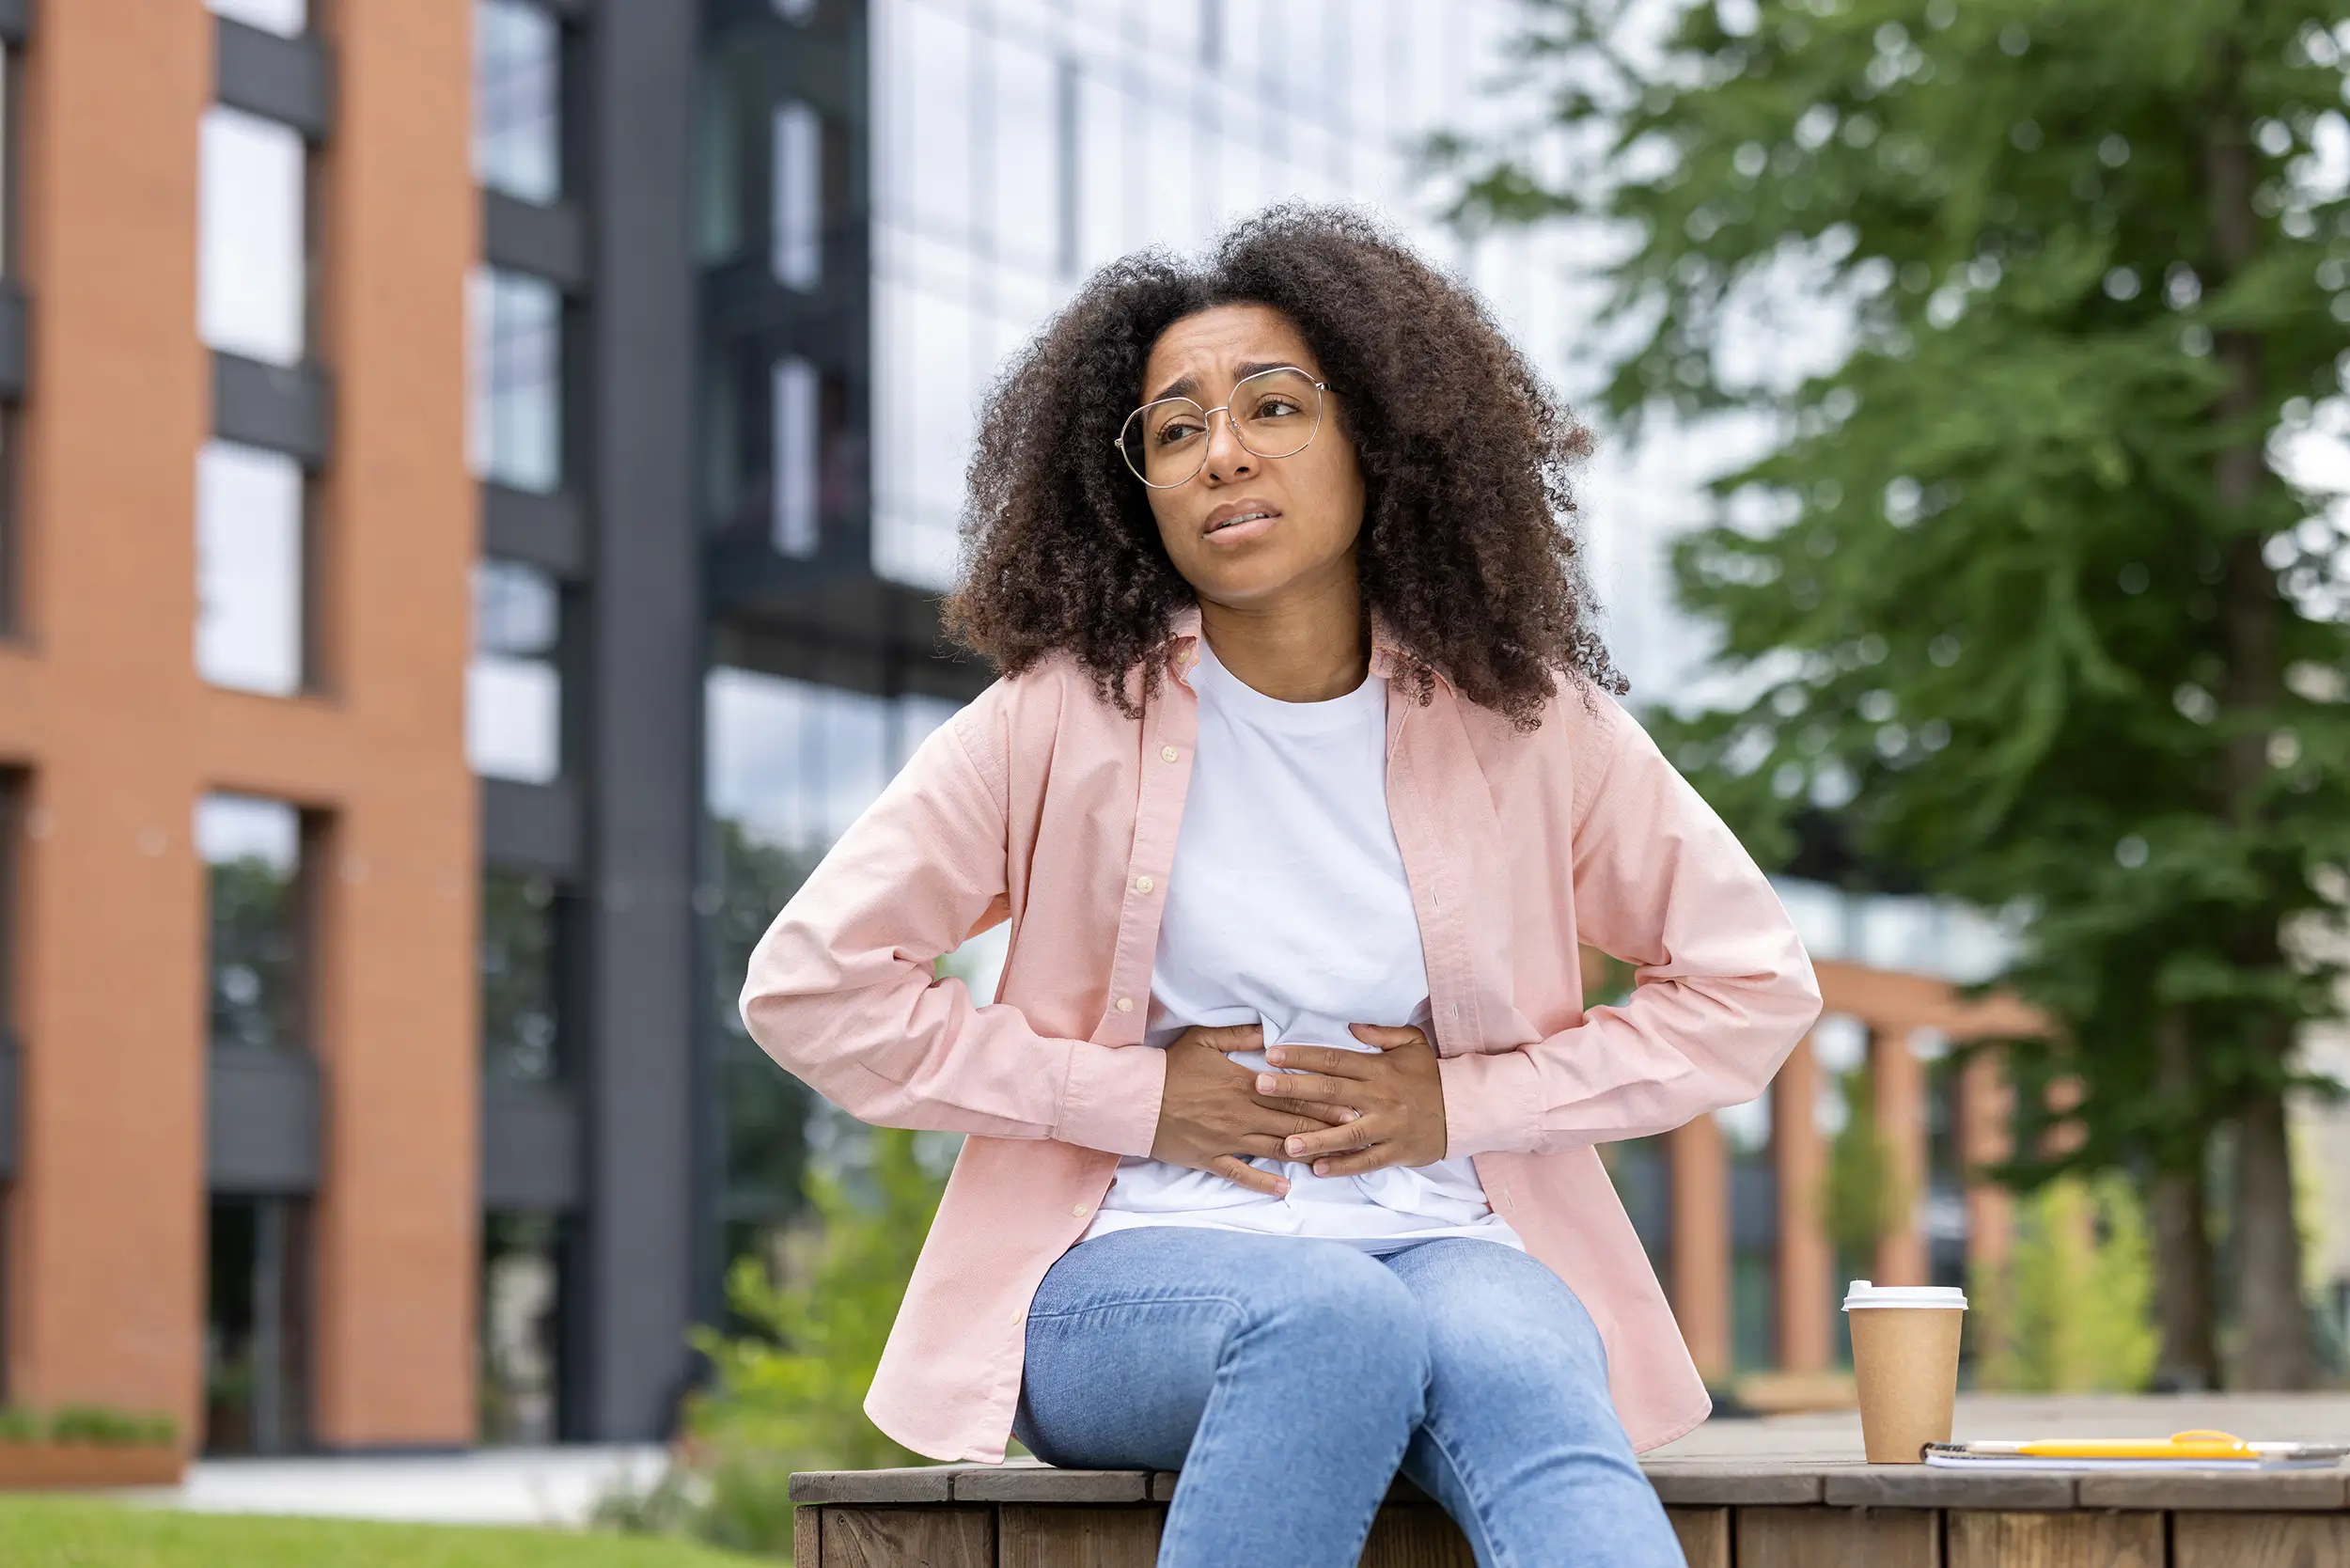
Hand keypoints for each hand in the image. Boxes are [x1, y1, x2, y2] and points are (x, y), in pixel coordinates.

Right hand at [1150, 1024, 1361, 1196]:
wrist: (1133, 1100)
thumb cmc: (1169, 1067)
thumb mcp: (1203, 1040)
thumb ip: (1240, 1035)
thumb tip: (1271, 1032)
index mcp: (1242, 1084)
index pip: (1291, 1093)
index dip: (1323, 1100)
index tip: (1350, 1106)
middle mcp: (1240, 1114)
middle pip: (1290, 1122)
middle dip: (1325, 1127)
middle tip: (1354, 1132)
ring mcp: (1226, 1140)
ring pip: (1273, 1148)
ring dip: (1303, 1153)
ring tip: (1330, 1159)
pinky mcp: (1210, 1159)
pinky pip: (1241, 1174)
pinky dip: (1263, 1182)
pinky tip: (1284, 1189)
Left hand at [1249, 1025, 1448, 1176]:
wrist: (1465, 1109)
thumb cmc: (1431, 1075)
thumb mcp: (1412, 1044)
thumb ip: (1381, 1034)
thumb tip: (1351, 1026)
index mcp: (1378, 1069)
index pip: (1333, 1060)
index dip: (1302, 1056)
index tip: (1272, 1055)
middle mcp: (1379, 1097)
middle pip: (1330, 1092)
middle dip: (1293, 1089)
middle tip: (1260, 1087)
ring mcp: (1387, 1127)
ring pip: (1346, 1134)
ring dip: (1315, 1139)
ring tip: (1285, 1144)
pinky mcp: (1396, 1151)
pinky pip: (1367, 1161)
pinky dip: (1343, 1167)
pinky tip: (1318, 1169)